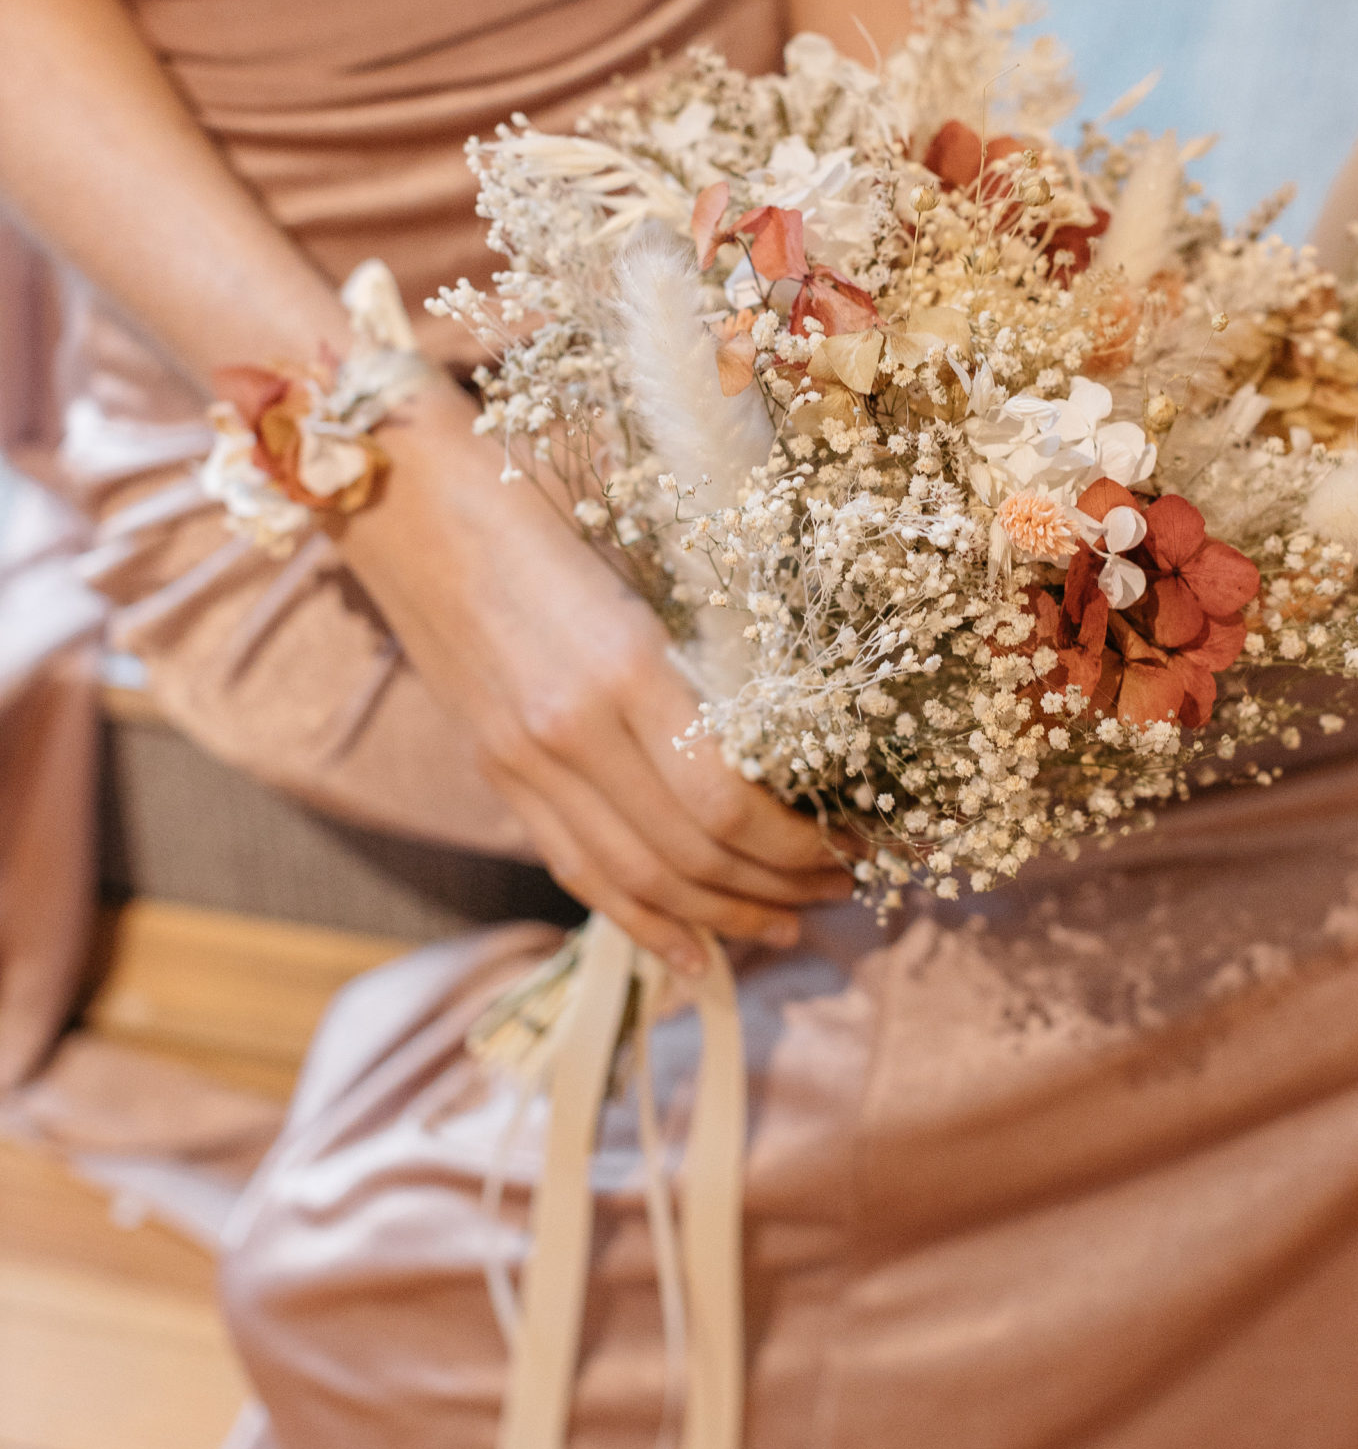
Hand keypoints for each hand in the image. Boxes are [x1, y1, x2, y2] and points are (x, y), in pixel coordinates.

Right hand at [342, 381, 852, 976]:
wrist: (406, 495)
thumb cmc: (541, 499)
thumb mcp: (642, 560)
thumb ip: (700, 649)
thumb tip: (793, 726)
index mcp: (625, 666)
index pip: (727, 801)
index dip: (799, 843)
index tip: (861, 839)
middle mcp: (572, 730)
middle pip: (692, 854)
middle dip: (782, 885)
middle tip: (843, 887)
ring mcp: (525, 760)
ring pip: (639, 879)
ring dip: (726, 914)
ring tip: (790, 923)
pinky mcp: (498, 769)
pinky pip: (578, 868)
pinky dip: (641, 922)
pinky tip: (695, 954)